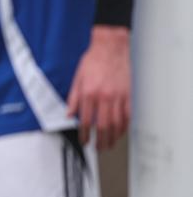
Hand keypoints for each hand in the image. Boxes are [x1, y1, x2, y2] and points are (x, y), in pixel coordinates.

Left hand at [66, 25, 131, 150]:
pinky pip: (127, 115)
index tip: (84, 141)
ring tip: (109, 144)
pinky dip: (124, 127)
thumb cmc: (93, 60)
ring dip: (113, 137)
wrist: (110, 47)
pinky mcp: (128, 95)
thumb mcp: (77, 78)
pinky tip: (120, 132)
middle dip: (100, 141)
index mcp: (88, 93)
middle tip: (98, 148)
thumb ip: (73, 99)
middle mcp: (103, 97)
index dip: (84, 134)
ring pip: (117, 124)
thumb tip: (69, 115)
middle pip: (102, 126)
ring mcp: (118, 97)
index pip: (85, 121)